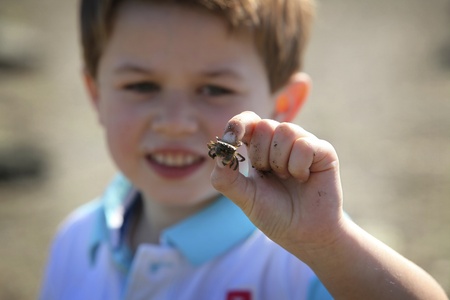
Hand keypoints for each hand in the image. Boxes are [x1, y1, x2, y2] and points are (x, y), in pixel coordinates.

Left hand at [210, 111, 344, 253]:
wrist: (303, 235)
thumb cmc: (274, 214)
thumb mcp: (245, 198)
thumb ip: (227, 178)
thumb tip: (218, 155)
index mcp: (259, 147)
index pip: (248, 121)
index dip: (238, 125)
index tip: (231, 139)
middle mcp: (281, 141)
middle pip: (264, 125)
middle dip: (261, 155)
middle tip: (270, 175)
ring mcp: (303, 143)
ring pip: (285, 130)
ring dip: (279, 161)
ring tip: (286, 178)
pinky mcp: (323, 151)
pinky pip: (304, 145)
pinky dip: (298, 166)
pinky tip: (303, 179)